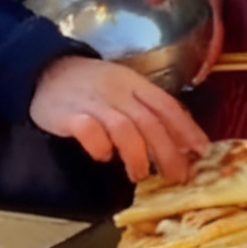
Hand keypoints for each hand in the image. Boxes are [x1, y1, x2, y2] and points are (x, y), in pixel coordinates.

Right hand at [29, 55, 209, 182]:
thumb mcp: (123, 89)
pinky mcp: (67, 114)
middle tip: (176, 176)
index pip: (167, 105)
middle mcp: (117, 91)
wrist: (44, 71)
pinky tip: (103, 157)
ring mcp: (92, 102)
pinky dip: (99, 146)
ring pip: (123, 128)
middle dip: (168, 151)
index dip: (187, 129)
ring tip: (140, 175)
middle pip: (149, 121)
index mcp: (134, 83)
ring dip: (137, 155)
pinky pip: (88, 130)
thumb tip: (180, 143)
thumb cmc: (91, 87)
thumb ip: (147, 111)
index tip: (202, 152)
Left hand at [145, 0, 227, 80]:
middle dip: (192, 69)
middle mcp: (210, 17)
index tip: (194, 80)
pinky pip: (186, 35)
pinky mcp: (192, 12)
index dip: (206, 63)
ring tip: (164, 77)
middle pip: (204, 50)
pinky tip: (158, 53)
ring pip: (195, 45)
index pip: (214, 42)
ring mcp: (202, 16)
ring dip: (184, 61)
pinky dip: (176, 47)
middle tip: (173, 86)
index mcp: (214, 8)